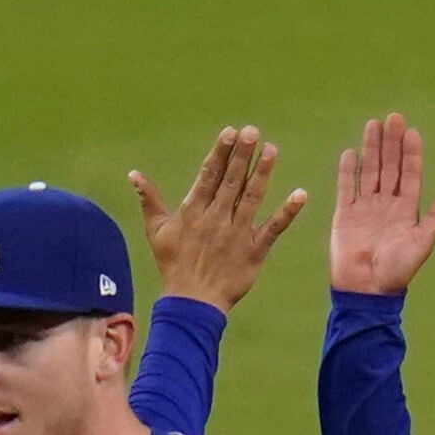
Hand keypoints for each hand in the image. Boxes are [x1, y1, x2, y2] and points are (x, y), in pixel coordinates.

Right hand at [130, 125, 307, 313]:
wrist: (192, 302)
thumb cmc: (173, 265)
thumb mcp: (157, 231)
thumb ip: (150, 200)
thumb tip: (133, 175)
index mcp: (194, 211)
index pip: (209, 175)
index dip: (221, 152)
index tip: (231, 132)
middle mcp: (217, 219)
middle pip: (232, 181)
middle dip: (242, 155)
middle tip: (253, 132)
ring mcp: (237, 234)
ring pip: (252, 198)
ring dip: (262, 173)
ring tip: (271, 150)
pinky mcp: (254, 251)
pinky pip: (273, 229)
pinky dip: (287, 212)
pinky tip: (300, 195)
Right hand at [330, 113, 434, 294]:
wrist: (366, 289)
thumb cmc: (397, 271)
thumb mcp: (421, 245)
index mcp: (406, 210)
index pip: (409, 175)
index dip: (411, 154)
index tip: (412, 132)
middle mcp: (386, 205)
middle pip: (390, 167)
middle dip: (392, 143)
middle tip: (393, 118)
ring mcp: (365, 208)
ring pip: (369, 171)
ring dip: (371, 149)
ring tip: (373, 125)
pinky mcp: (345, 215)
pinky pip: (346, 188)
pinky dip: (348, 171)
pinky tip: (350, 153)